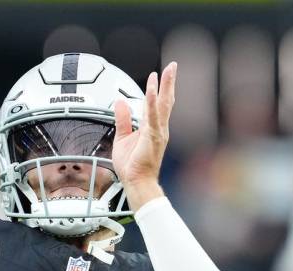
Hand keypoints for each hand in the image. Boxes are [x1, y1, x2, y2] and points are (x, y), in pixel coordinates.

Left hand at [112, 62, 176, 208]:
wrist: (136, 182)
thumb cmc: (132, 166)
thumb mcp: (122, 138)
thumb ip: (122, 119)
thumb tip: (120, 103)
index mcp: (151, 128)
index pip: (156, 104)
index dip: (157, 89)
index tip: (157, 77)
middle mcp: (158, 128)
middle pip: (165, 100)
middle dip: (169, 83)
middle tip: (172, 66)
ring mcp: (158, 132)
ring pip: (163, 105)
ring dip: (165, 87)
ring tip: (168, 71)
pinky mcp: (153, 136)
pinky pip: (153, 116)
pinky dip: (152, 102)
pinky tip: (152, 90)